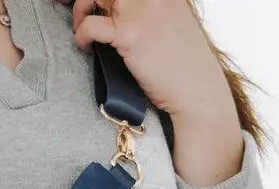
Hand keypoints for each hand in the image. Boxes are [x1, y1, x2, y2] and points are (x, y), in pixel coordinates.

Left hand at [59, 0, 244, 185]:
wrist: (196, 89)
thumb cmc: (184, 66)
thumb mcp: (174, 24)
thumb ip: (151, 13)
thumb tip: (124, 17)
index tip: (98, 4)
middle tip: (83, 14)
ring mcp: (140, 11)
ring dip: (81, 11)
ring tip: (81, 28)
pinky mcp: (128, 34)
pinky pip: (91, 25)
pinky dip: (81, 35)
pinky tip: (85, 46)